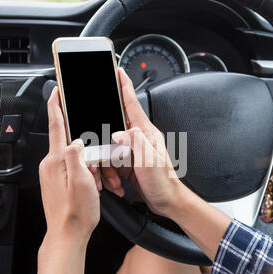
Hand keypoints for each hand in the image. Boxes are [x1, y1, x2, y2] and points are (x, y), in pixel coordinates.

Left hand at [35, 87, 100, 273]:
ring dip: (88, 162)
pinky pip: (73, 168)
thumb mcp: (83, 182)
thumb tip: (76, 140)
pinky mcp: (57, 181)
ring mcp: (53, 174)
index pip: (56, 125)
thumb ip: (78, 156)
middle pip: (68, 141)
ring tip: (98, 181)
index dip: (57, 106)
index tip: (56, 91)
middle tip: (94, 156)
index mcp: (56, 161)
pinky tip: (94, 184)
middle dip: (84, 142)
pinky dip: (86, 172)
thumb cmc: (77, 213)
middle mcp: (51, 165)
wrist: (68, 235)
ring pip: (74, 156)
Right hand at [101, 68, 182, 218]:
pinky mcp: (128, 163)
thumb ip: (135, 141)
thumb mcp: (149, 159)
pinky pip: (111, 162)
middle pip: (114, 128)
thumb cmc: (163, 182)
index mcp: (145, 133)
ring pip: (109, 148)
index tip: (118, 72)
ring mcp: (132, 151)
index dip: (124, 86)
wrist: (167, 201)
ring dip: (108, 166)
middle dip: (105, 143)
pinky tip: (118, 183)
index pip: (132, 104)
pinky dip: (110, 174)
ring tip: (118, 179)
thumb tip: (119, 131)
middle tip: (111, 158)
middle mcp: (138, 139)